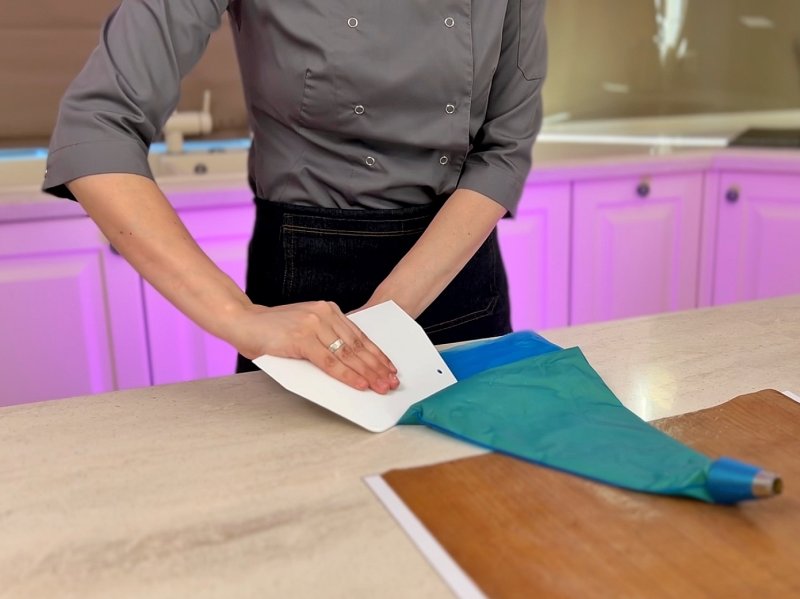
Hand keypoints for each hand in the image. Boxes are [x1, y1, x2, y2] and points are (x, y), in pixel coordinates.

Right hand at [231, 301, 398, 393]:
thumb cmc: (270, 330)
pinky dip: (346, 375)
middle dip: (377, 366)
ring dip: (367, 373)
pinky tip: (359, 383)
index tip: (389, 368)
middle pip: (357, 345)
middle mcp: (323, 313)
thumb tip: (350, 364)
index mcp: (327, 309)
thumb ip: (325, 339)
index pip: (359, 335)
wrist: (241, 321)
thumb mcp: (304, 328)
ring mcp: (313, 325)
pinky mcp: (302, 338)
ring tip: (380, 386)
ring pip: (347, 354)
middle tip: (391, 382)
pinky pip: (330, 362)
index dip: (376, 354)